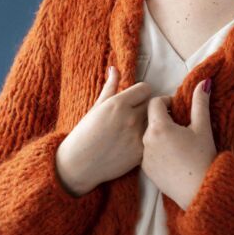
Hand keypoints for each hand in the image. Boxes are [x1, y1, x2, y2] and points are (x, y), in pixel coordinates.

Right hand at [55, 66, 151, 195]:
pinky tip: (142, 143)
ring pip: (156, 122)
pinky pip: (153, 140)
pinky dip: (150, 140)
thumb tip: (114, 69)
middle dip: (149, 106)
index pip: (146, 88)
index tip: (138, 99)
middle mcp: (130, 118)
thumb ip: (110, 87)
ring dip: (152, 122)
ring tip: (144, 127)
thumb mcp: (96, 108)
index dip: (142, 93)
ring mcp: (137, 136)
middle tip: (143, 113)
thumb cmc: (84, 134)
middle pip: (153, 104)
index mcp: (118, 104)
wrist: (77, 165)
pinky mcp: (141, 153)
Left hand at [141, 78, 216, 210]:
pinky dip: (156, 148)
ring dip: (159, 133)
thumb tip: (204, 82)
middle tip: (179, 124)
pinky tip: (171, 155)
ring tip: (176, 140)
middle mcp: (146, 140)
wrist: (198, 191)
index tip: (178, 109)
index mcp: (159, 127)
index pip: (155, 103)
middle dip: (163, 117)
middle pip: (149, 119)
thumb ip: (200, 102)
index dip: (167, 102)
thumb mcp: (203, 128)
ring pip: (147, 135)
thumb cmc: (202, 158)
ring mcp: (143, 157)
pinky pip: (147, 151)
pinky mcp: (145, 170)